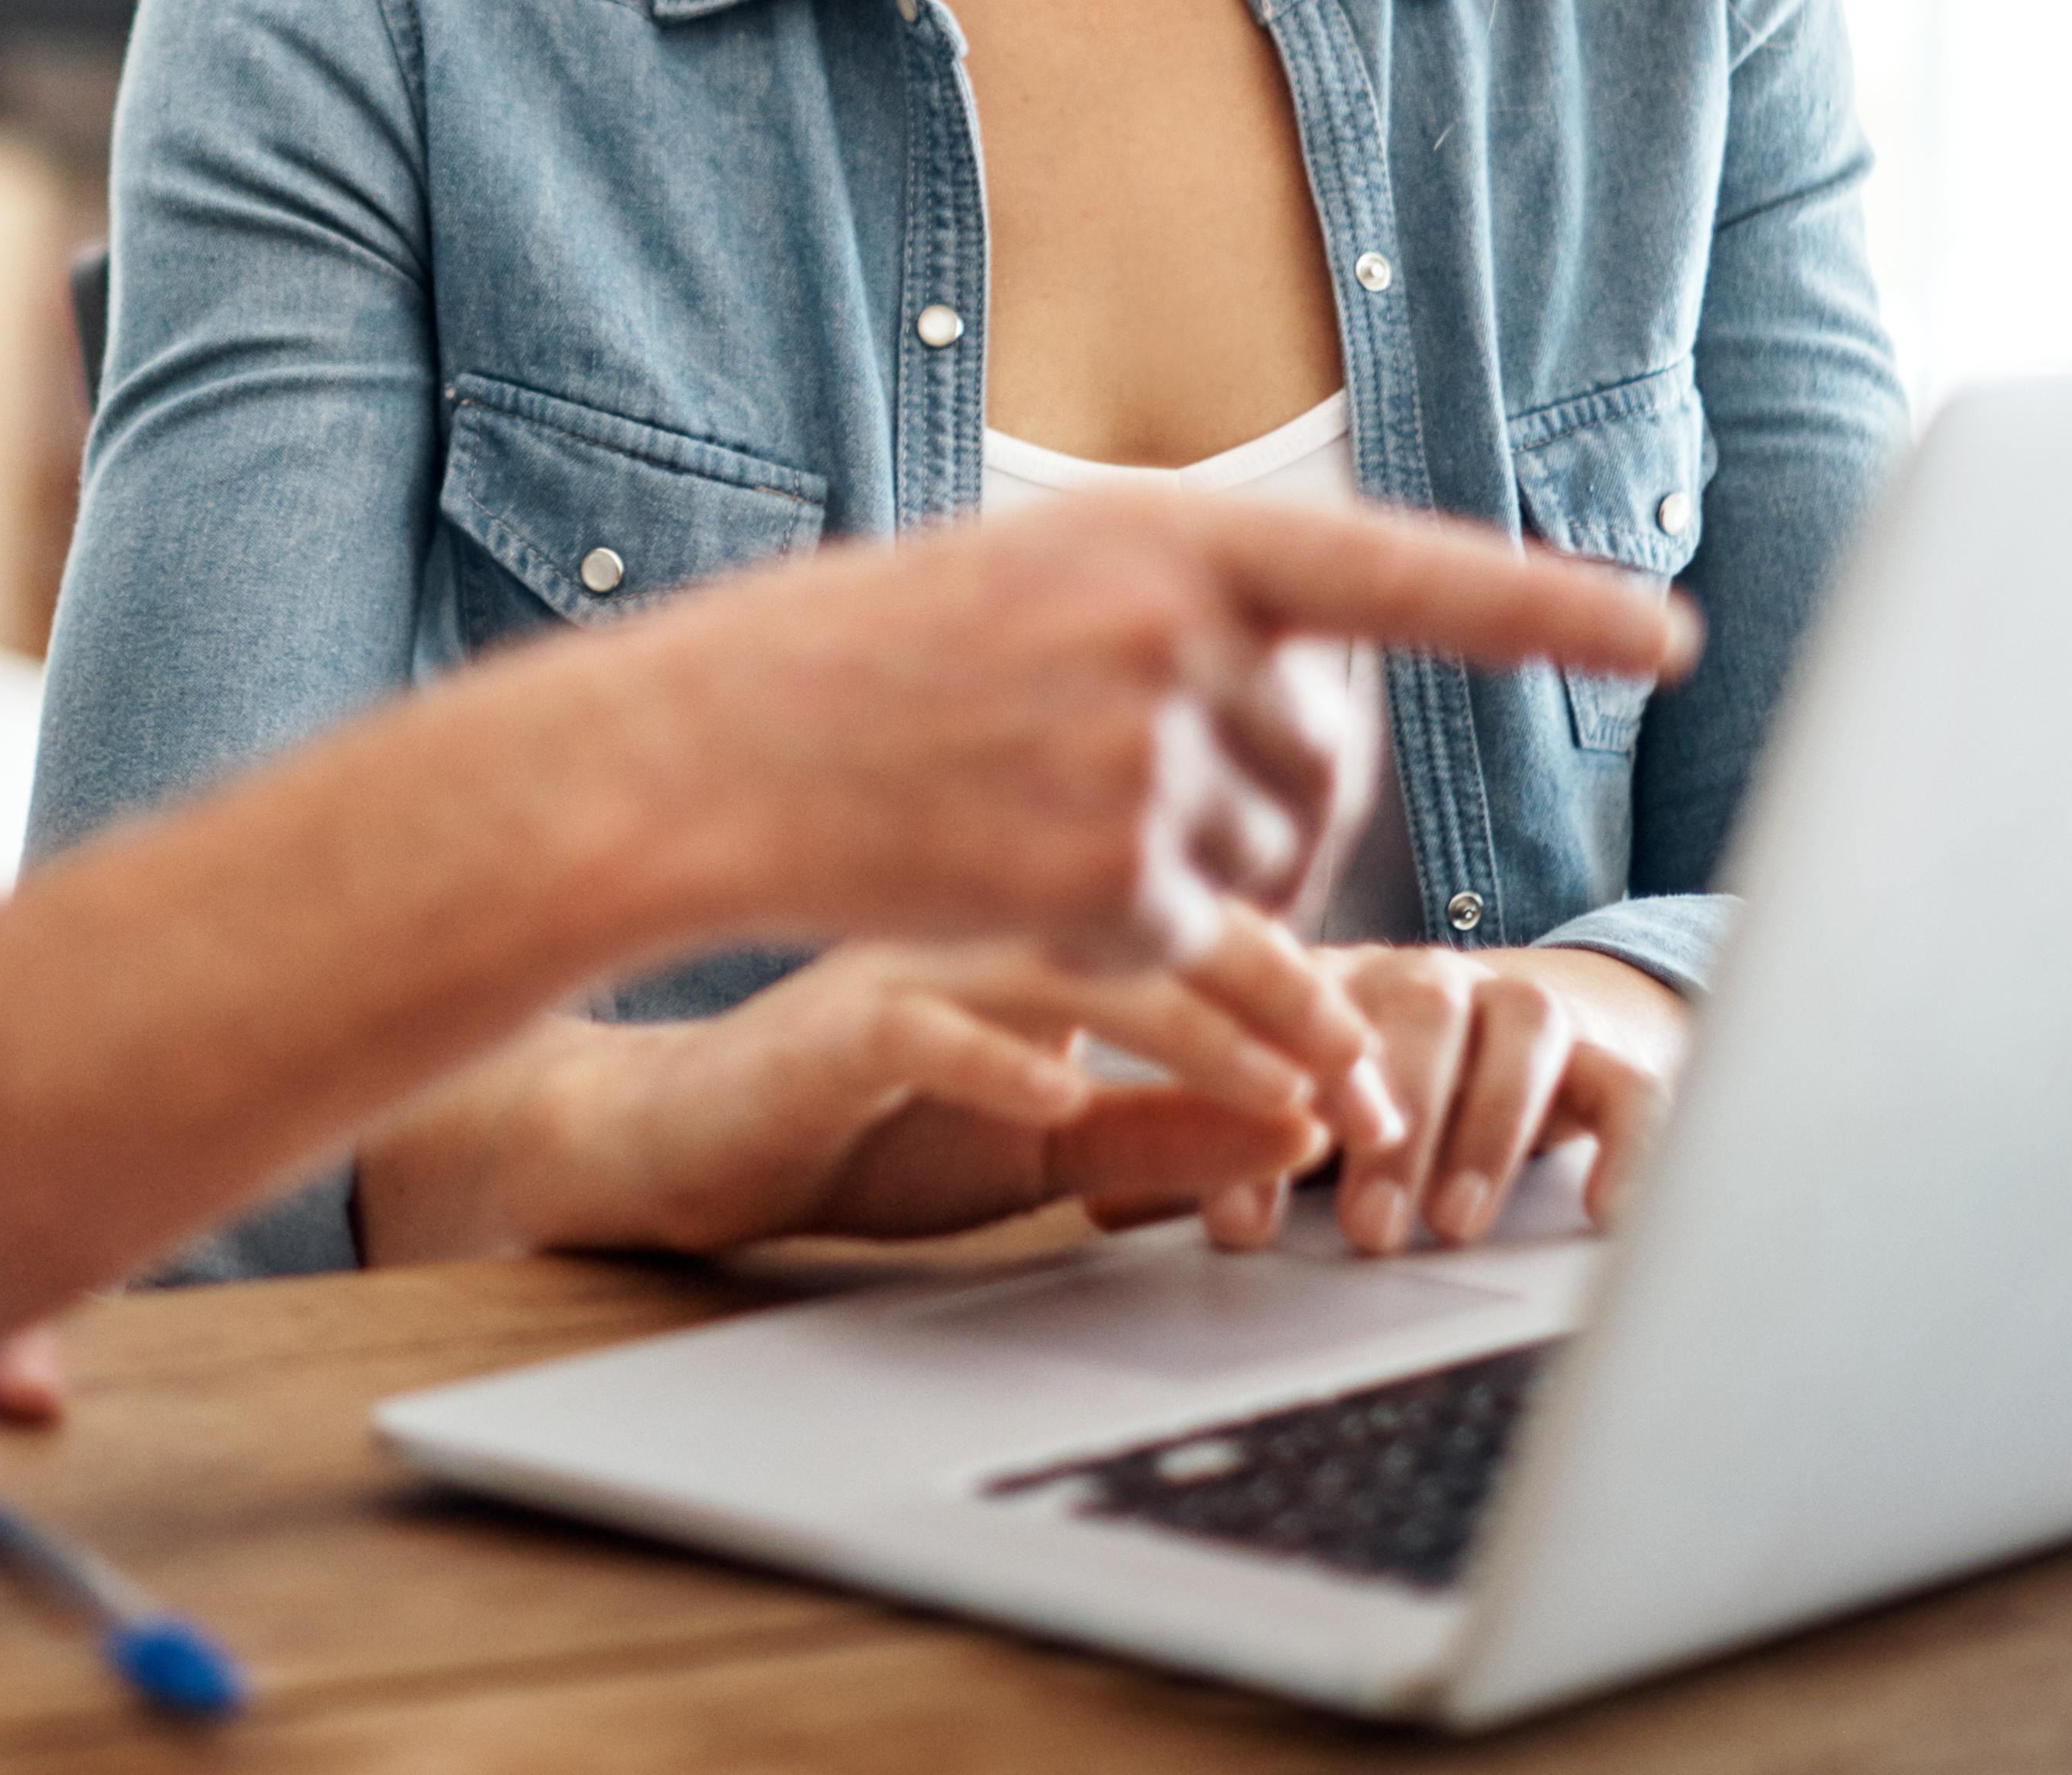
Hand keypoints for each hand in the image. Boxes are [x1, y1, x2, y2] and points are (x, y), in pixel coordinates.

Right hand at [359, 931, 1378, 1263]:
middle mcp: (985, 926)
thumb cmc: (858, 1124)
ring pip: (1063, 967)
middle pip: (1158, 931)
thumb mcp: (1043, 1145)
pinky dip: (995, 1063)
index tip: (1389, 1081)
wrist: (682, 1137)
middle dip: (1283, 1013)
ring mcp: (908, 965)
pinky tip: (1057, 1103)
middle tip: (1369, 1090)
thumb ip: (1161, 1132)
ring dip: (1182, 1034)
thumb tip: (1306, 1129)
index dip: (1308, 1000)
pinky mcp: (831, 1027)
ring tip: (1272, 1091)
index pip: (1201, 934)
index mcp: (1041, 932)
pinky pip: (923, 1029)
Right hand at [595, 484, 1692, 1003]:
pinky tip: (1001, 886)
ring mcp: (1144, 761)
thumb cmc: (849, 672)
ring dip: (1184, 882)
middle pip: (1326, 763)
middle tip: (1111, 789)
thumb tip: (1313, 727)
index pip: (1401, 570)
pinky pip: (1186, 945)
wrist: (696, 757)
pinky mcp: (1109, 886)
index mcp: (1161, 536)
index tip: (1663, 633)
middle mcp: (1174, 634)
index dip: (1544, 606)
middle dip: (1264, 804)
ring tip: (1023, 826)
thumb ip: (1174, 627)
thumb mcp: (1026, 589)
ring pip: (1260, 868)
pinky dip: (1120, 945)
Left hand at [1173, 946, 1688, 1255]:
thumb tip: (1106, 1202)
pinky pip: (1627, 1079)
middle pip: (1415, 1014)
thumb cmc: (1388, 1079)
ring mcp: (1522, 1002)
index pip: (1294, 1028)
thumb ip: (1215, 1144)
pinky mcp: (1609, 1048)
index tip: (1242, 1228)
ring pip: (1518, 1029)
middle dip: (1388, 1127)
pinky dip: (1623, 1140)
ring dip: (1485, 1128)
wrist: (1547, 1020)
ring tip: (1455, 1222)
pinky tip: (1599, 1207)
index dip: (1266, 1121)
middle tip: (1363, 1229)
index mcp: (1332, 986)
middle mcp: (1427, 981)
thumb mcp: (1298, 1109)